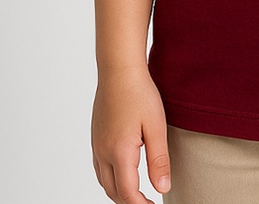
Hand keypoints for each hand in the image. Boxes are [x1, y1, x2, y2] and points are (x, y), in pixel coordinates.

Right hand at [92, 66, 171, 202]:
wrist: (118, 69)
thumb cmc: (139, 93)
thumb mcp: (156, 126)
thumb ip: (159, 160)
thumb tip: (162, 188)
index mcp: (120, 152)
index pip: (128, 193)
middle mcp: (103, 152)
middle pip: (113, 191)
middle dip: (129, 202)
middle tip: (148, 203)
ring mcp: (96, 144)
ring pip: (103, 180)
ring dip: (119, 192)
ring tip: (137, 193)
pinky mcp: (95, 136)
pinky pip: (99, 167)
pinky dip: (111, 178)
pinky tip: (123, 172)